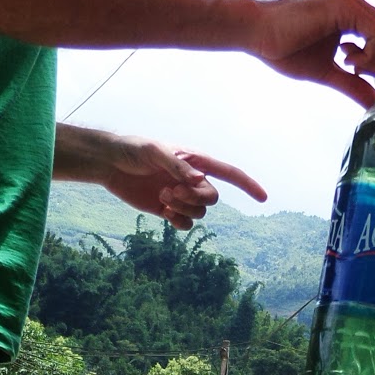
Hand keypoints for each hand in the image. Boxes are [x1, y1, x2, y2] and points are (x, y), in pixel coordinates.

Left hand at [54, 126, 266, 228]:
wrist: (111, 164)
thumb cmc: (133, 149)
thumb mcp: (155, 151)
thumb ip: (177, 165)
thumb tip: (199, 179)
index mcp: (196, 161)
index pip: (229, 173)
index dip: (248, 185)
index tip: (263, 198)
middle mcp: (192, 179)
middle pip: (212, 198)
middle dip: (195, 199)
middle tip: (172, 191)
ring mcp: (181, 196)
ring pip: (199, 212)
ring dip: (183, 209)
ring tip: (163, 197)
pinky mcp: (168, 209)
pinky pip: (185, 224)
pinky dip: (178, 222)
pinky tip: (164, 213)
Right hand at [252, 0, 374, 106]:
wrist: (257, 32)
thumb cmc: (283, 48)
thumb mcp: (325, 72)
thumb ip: (351, 84)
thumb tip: (372, 102)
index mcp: (353, 16)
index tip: (357, 73)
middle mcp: (355, 5)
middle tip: (354, 71)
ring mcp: (351, 3)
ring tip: (347, 65)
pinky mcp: (343, 7)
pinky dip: (369, 54)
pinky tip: (346, 60)